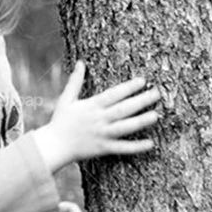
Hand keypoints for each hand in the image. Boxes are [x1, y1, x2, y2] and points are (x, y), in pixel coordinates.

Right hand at [33, 60, 158, 173]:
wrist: (54, 146)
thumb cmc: (60, 121)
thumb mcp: (66, 99)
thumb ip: (75, 81)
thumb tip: (81, 63)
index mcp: (91, 106)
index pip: (113, 95)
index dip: (128, 87)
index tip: (142, 81)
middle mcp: (99, 119)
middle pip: (123, 109)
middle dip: (141, 101)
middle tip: (157, 93)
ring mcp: (102, 135)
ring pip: (125, 127)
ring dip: (141, 121)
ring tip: (156, 115)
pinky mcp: (104, 148)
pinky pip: (123, 148)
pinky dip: (136, 147)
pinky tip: (151, 143)